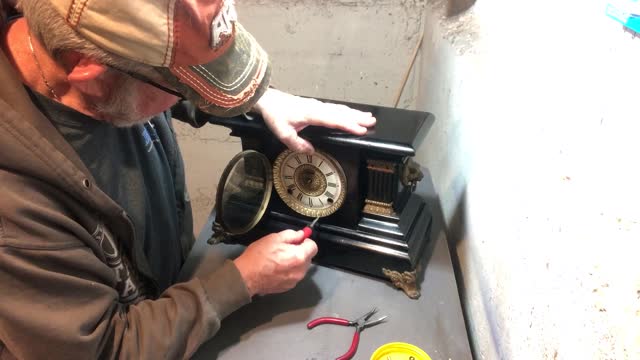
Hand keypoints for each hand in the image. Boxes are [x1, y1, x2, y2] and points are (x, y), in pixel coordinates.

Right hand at [233, 229, 317, 295]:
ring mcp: (295, 281)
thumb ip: (291, 235)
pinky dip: (289, 271)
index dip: (306, 242)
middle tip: (285, 249)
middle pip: (308, 258)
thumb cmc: (259, 255)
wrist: (246, 277)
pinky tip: (277, 269)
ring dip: (295, 262)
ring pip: (301, 267)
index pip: (314, 247)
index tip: (296, 241)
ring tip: (279, 260)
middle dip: (300, 252)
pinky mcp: (289, 287)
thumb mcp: (274, 238)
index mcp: (300, 257)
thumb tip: (302, 234)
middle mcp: (301, 270)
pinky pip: (294, 276)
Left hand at [253, 88, 375, 152]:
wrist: (268, 100)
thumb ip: (296, 143)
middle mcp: (317, 108)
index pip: (333, 120)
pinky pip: (335, 108)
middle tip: (373, 122)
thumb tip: (311, 151)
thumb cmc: (275, 115)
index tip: (361, 129)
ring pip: (339, 109)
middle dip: (357, 117)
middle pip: (341, 112)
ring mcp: (318, 105)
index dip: (348, 125)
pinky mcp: (316, 105)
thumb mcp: (282, 132)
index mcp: (311, 114)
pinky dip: (346, 111)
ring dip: (354, 113)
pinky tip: (352, 114)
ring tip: (368, 117)